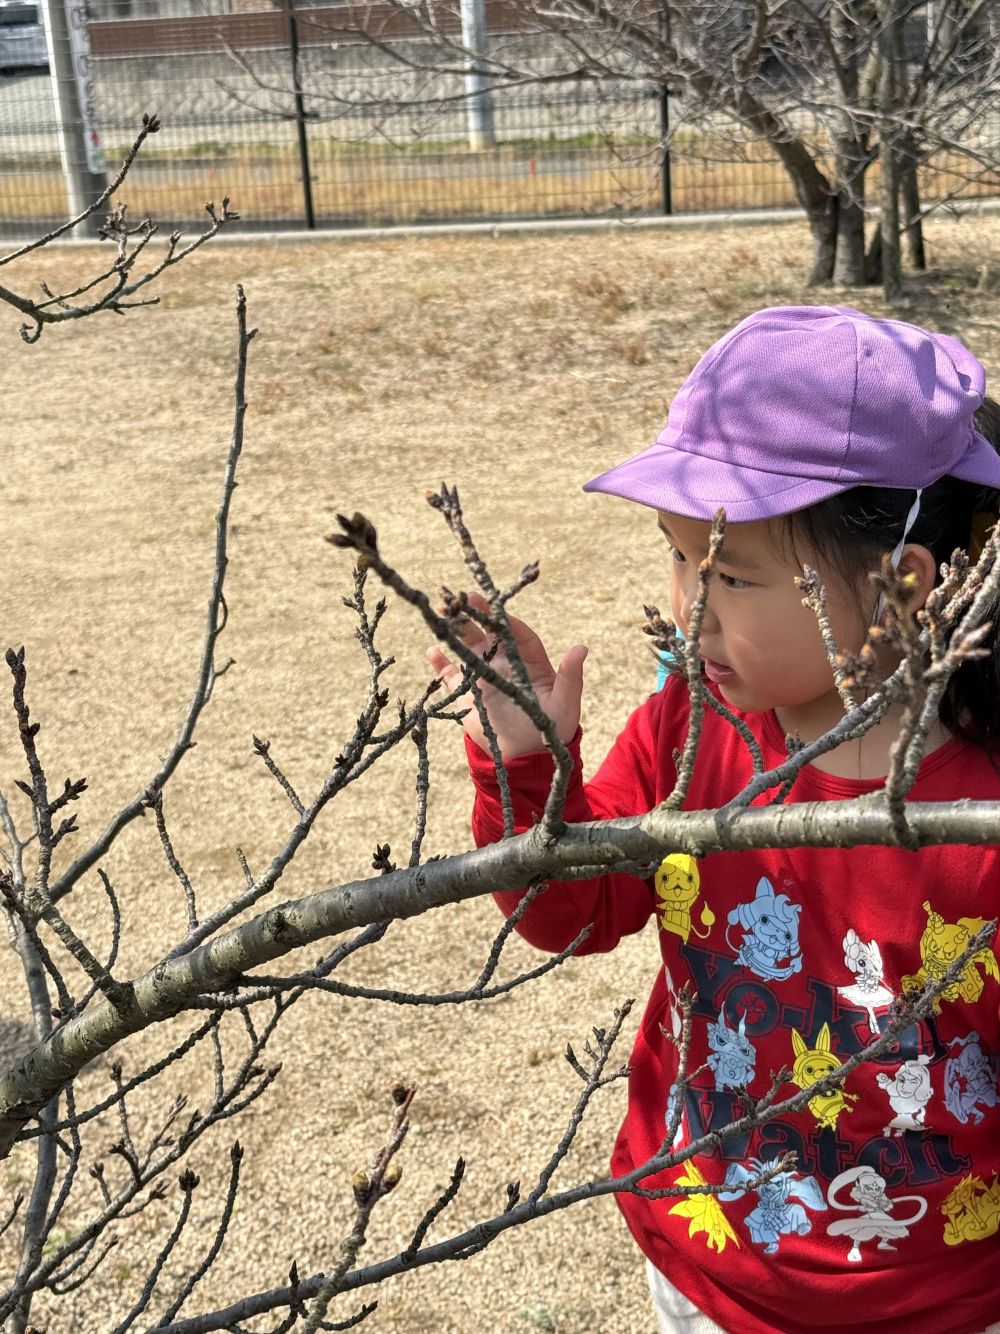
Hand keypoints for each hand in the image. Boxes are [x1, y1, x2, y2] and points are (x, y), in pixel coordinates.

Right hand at [426, 593, 586, 759]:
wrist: (526, 757)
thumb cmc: (552, 729)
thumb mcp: (565, 704)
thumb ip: (570, 677)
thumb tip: (581, 649)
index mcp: (529, 660)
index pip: (517, 633)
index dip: (506, 620)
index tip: (494, 610)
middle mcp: (505, 662)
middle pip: (489, 632)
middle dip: (477, 615)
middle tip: (463, 598)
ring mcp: (485, 675)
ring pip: (468, 646)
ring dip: (456, 630)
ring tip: (444, 615)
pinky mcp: (467, 692)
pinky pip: (451, 674)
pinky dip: (440, 663)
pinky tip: (432, 650)